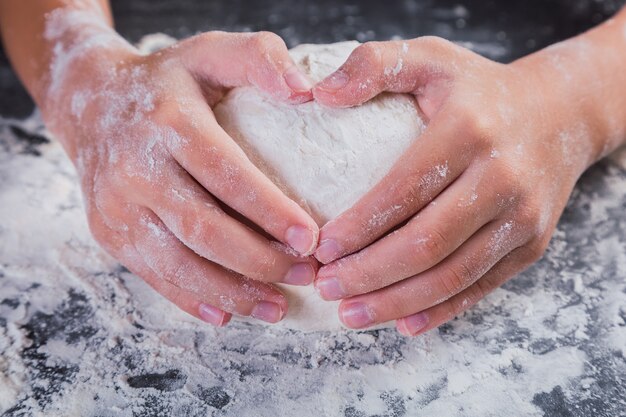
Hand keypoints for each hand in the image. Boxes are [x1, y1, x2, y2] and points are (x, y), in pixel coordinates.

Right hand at [45, 30, 320, 325]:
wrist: (90, 104)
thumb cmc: (167, 82)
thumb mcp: (211, 52)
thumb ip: (259, 58)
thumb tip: (305, 92)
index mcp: (168, 124)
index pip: (225, 175)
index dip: (269, 211)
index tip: (310, 238)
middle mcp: (136, 169)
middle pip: (204, 229)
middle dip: (260, 261)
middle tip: (307, 275)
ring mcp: (117, 207)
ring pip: (178, 264)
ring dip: (232, 292)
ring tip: (277, 306)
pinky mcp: (110, 233)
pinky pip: (153, 276)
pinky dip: (193, 300)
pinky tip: (228, 313)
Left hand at [311, 37, 601, 334]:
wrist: (560, 113)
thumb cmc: (478, 90)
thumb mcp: (429, 58)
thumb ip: (372, 65)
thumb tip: (319, 93)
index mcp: (469, 131)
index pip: (404, 190)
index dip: (359, 226)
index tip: (321, 248)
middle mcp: (502, 178)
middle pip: (425, 244)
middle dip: (368, 273)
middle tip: (325, 286)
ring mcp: (522, 218)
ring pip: (451, 276)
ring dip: (395, 302)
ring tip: (349, 314)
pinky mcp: (531, 244)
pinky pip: (480, 287)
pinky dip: (438, 311)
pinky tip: (402, 322)